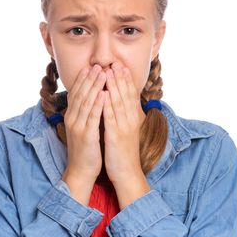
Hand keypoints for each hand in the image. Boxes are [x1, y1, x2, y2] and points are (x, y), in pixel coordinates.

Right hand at [63, 64, 106, 181]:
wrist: (81, 171)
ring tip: (102, 73)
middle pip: (80, 94)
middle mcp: (72, 119)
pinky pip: (92, 117)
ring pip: (86, 102)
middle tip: (98, 65)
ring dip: (94, 86)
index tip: (90, 66)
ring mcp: (78, 127)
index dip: (83, 79)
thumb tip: (94, 98)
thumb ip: (86, 113)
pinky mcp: (86, 135)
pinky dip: (98, 104)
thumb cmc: (86, 149)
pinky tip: (104, 94)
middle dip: (89, 78)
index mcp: (71, 116)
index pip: (76, 93)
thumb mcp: (83, 127)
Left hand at [102, 61, 145, 184]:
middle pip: (126, 95)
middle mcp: (131, 121)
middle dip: (120, 78)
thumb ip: (123, 117)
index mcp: (133, 119)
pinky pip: (111, 118)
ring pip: (119, 103)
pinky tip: (103, 94)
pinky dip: (107, 104)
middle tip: (115, 62)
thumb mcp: (126, 131)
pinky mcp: (116, 136)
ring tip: (109, 72)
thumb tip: (118, 103)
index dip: (126, 80)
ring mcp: (124, 128)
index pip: (131, 95)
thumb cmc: (124, 153)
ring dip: (114, 86)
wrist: (127, 174)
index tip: (121, 66)